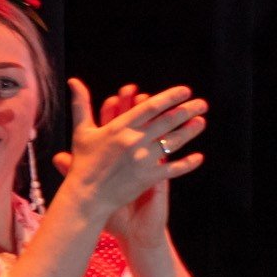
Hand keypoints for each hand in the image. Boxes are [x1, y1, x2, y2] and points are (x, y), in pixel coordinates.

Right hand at [53, 80, 204, 220]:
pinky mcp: (149, 177)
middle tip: (202, 103)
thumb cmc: (83, 162)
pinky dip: (188, 163)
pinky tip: (199, 157)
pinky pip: (173, 168)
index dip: (169, 97)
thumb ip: (81, 104)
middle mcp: (133, 140)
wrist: (86, 196)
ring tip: (202, 122)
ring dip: (190, 131)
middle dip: (187, 110)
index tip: (185, 90)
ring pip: (173, 142)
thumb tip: (73, 81)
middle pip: (167, 121)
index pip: (150, 107)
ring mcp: (143, 159)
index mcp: (119, 127)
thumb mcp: (82, 131)